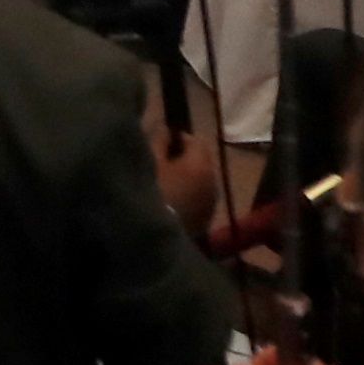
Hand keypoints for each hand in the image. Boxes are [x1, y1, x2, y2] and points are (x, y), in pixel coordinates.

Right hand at [149, 114, 222, 232]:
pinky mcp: (206, 221)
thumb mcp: (150, 160)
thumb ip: (159, 140)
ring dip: (187, 180)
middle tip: (161, 165)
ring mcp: (211, 203)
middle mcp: (213, 180)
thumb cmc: (153, 190)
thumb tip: (166, 129)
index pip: (195, 139)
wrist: (156, 234)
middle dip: (184, 159)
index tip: (160, 144)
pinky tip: (172, 204)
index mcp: (201, 163)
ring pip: (201, 182)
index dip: (177, 138)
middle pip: (201, 161)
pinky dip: (189, 197)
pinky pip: (199, 200)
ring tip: (166, 186)